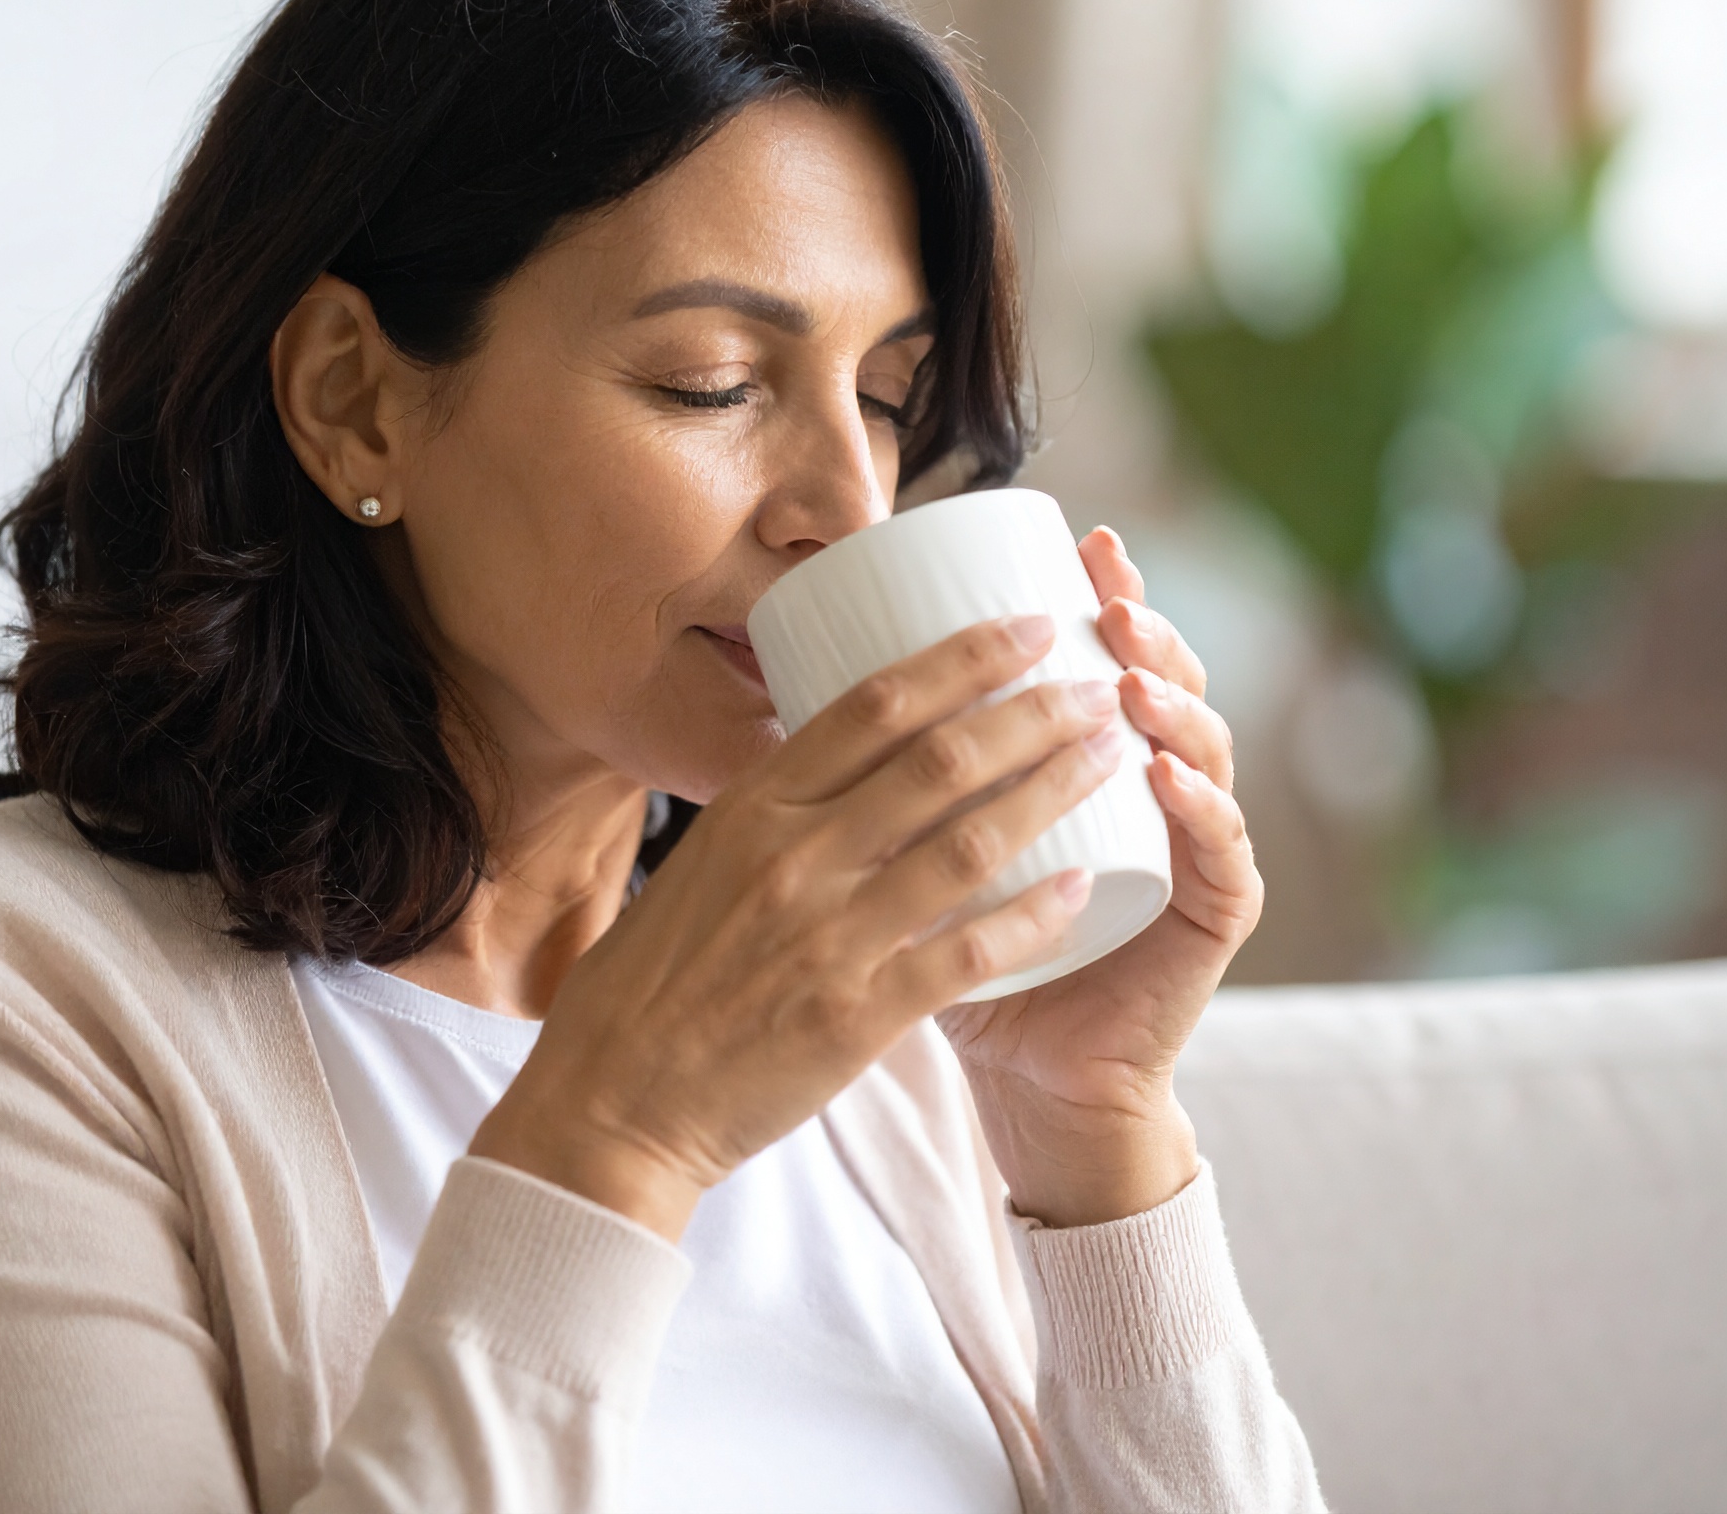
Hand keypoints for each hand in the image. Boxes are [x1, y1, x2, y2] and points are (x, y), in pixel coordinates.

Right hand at [470, 616, 1121, 1240]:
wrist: (614, 1100)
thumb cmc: (654, 980)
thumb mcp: (701, 864)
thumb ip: (773, 812)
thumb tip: (835, 751)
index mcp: (753, 809)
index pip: (874, 705)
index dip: (964, 657)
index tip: (1028, 627)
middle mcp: (793, 858)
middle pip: (940, 759)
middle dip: (1033, 712)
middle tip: (1097, 687)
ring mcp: (829, 936)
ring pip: (970, 842)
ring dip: (1054, 790)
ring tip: (1113, 759)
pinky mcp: (859, 1015)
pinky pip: (969, 952)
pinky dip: (1034, 915)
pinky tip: (1084, 887)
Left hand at [936, 527, 1263, 1227]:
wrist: (1027, 1078)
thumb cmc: (957, 961)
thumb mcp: (912, 856)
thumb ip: (884, 782)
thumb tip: (790, 688)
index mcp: (1085, 764)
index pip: (1104, 658)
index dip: (1096, 597)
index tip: (1071, 538)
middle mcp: (1150, 789)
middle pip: (1161, 685)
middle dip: (1139, 627)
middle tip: (1109, 585)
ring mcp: (1188, 851)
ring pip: (1203, 753)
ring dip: (1171, 703)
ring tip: (1127, 670)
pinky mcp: (1207, 924)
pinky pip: (1222, 859)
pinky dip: (1203, 811)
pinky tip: (1169, 774)